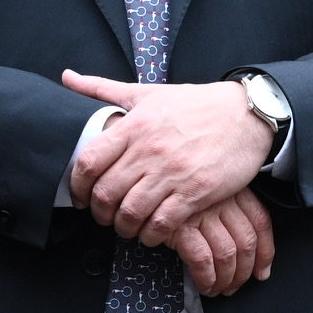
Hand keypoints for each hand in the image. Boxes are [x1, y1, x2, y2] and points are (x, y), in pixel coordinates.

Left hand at [62, 71, 272, 239]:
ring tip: (128, 227)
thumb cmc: (196, 104)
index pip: (88, 162)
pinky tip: (153, 232)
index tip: (80, 197)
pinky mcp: (195, 191)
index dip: (77, 186)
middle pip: (106, 194)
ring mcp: (172, 172)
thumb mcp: (147, 92)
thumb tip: (66, 77)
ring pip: (131, 213)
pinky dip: (152, 235)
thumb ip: (102, 88)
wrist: (246, 114)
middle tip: (105, 216)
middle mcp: (149, 149)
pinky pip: (162, 223)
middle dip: (100, 213)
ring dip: (124, 227)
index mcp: (134, 125)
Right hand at [169, 187, 276, 295]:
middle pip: (246, 242)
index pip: (260, 222)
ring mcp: (202, 212)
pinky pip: (202, 260)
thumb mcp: (206, 190)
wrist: (138, 177)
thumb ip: (225, 209)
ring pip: (227, 254)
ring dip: (225, 279)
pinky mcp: (181, 226)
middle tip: (234, 286)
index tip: (261, 272)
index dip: (265, 252)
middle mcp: (221, 199)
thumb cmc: (172, 187)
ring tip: (217, 289)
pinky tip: (203, 285)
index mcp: (232, 189)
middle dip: (243, 272)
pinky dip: (206, 278)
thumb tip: (246, 251)